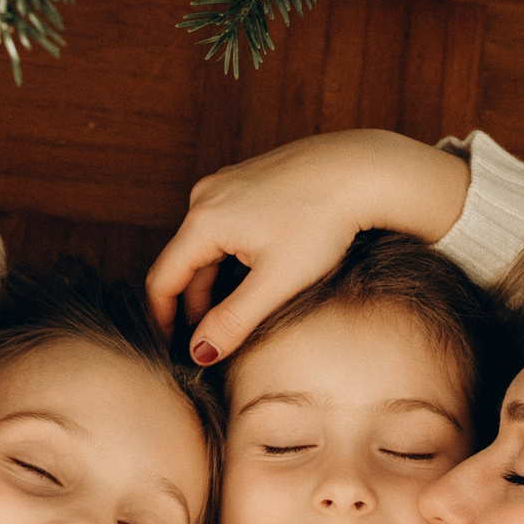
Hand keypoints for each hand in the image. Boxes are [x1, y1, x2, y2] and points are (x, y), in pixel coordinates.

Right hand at [145, 130, 468, 366]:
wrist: (362, 170)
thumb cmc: (324, 221)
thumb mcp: (277, 281)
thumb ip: (233, 321)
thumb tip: (201, 353)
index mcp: (203, 221)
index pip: (162, 280)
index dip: (164, 319)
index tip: (176, 348)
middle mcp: (204, 196)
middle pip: (183, 262)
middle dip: (195, 302)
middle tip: (215, 339)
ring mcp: (223, 182)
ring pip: (204, 244)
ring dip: (215, 279)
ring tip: (241, 310)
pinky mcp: (243, 179)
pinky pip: (221, 224)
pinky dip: (229, 254)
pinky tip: (259, 270)